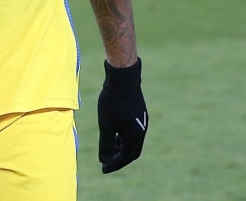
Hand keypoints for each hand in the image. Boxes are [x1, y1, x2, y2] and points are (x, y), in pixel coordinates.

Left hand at [97, 58, 147, 173]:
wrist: (124, 76)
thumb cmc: (113, 101)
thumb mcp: (106, 125)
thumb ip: (106, 145)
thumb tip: (105, 162)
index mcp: (135, 136)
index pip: (125, 157)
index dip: (114, 165)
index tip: (103, 169)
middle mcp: (142, 130)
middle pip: (132, 151)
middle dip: (119, 158)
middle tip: (107, 162)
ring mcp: (142, 119)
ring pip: (133, 140)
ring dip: (122, 146)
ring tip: (110, 147)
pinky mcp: (139, 110)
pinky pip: (133, 130)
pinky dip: (124, 136)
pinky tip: (115, 130)